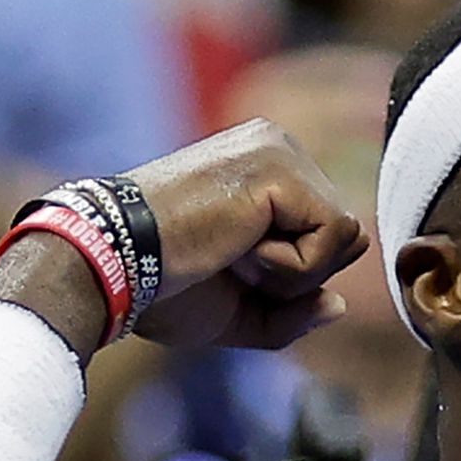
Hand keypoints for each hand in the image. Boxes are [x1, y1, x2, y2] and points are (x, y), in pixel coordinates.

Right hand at [6, 119, 359, 350]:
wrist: (113, 266)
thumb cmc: (164, 290)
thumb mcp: (239, 312)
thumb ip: (292, 313)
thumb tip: (340, 305)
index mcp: (268, 169)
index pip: (330, 236)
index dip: (294, 278)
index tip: (230, 267)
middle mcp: (279, 147)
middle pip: (347, 237)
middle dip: (300, 276)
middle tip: (232, 262)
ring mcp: (280, 150)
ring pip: (347, 237)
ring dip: (295, 272)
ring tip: (234, 253)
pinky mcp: (281, 168)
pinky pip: (335, 236)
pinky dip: (292, 266)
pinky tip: (238, 246)